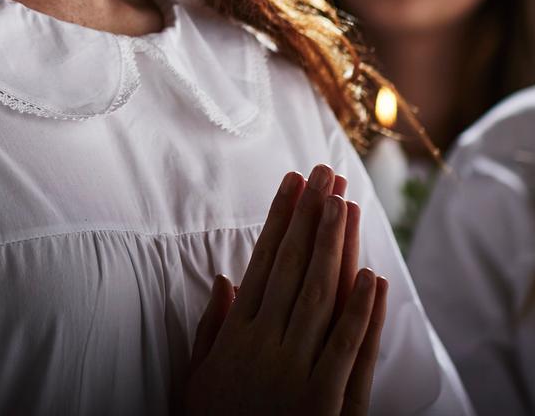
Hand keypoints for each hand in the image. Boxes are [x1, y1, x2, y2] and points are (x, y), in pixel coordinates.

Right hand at [183, 164, 387, 415]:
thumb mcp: (197, 375)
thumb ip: (212, 327)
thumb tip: (226, 280)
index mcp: (238, 332)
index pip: (263, 260)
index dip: (280, 219)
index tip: (292, 182)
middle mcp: (265, 342)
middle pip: (292, 267)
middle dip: (309, 217)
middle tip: (323, 173)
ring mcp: (294, 369)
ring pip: (318, 295)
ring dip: (333, 248)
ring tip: (343, 204)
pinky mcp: (322, 401)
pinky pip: (343, 349)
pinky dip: (358, 312)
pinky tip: (370, 276)